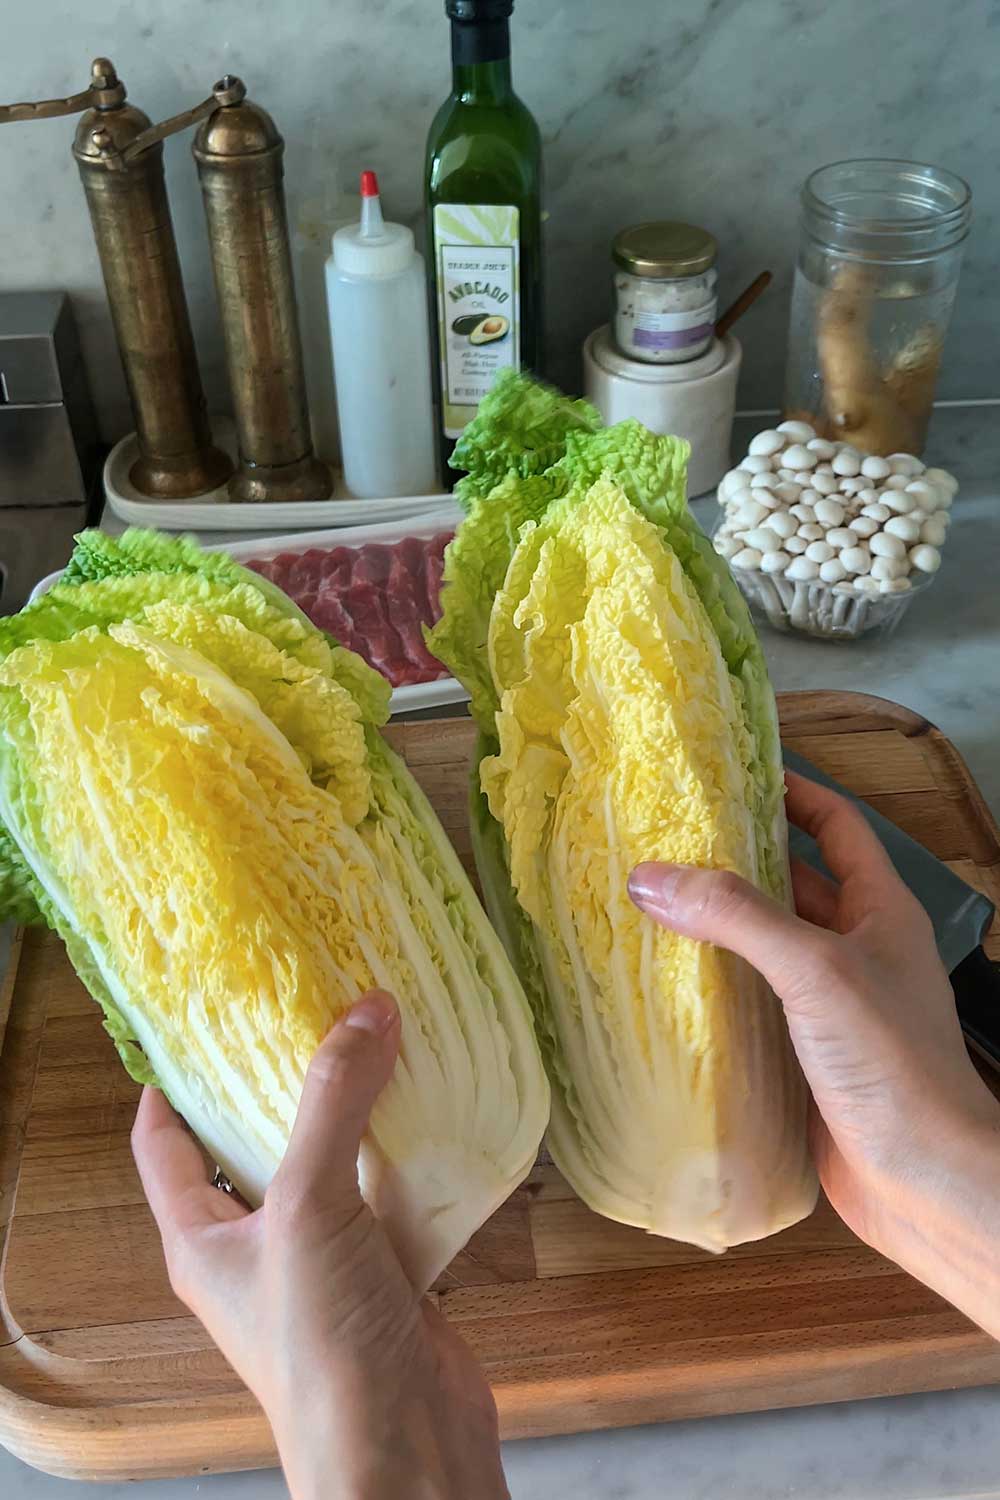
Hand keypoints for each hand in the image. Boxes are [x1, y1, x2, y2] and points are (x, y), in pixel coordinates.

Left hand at [132, 992, 508, 1499]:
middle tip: (314, 1006)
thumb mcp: (307, 1207)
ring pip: (336, 1164)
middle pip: (259, 1144)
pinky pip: (393, 1194)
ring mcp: (325, 1261)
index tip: (206, 1016)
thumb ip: (333, 1103)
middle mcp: (259, 1247)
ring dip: (358, 1110)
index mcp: (205, 1239)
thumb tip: (368, 1009)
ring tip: (380, 1036)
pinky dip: (412, 1152)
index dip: (176, 1082)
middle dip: (285, 1079)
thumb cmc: (320, 1345)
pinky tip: (435, 1104)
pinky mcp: (388, 1272)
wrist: (404, 1450)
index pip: (165, 1145)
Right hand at [628, 772, 999, 1336]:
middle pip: (793, 885)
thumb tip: (649, 876)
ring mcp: (833, 1008)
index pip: (836, 826)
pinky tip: (662, 990)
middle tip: (660, 841)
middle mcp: (859, 951)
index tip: (728, 771)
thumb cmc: (890, 1062)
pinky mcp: (806, 1060)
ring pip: (768, 950)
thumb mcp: (815, 970)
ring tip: (645, 905)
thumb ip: (736, 916)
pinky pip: (755, 1008)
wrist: (925, 1182)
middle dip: (734, 861)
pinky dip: (713, 993)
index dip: (791, 791)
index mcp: (880, 910)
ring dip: (716, 929)